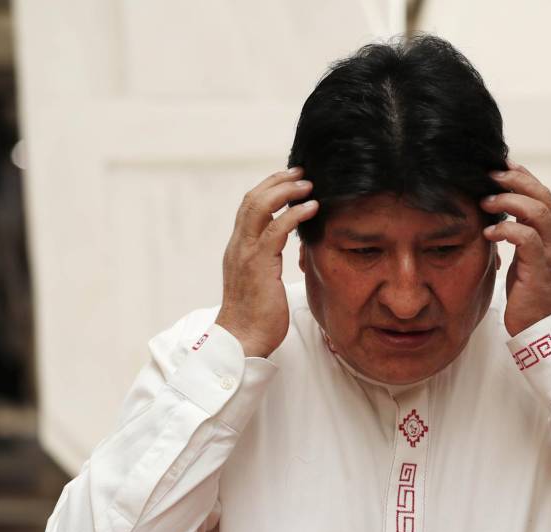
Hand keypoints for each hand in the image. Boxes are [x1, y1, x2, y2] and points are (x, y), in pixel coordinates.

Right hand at [215, 167, 318, 356]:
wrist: (242, 340)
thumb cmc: (255, 318)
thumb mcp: (262, 282)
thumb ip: (268, 263)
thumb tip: (285, 254)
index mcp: (238, 249)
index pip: (249, 208)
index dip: (268, 189)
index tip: (289, 180)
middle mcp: (238, 246)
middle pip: (252, 199)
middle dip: (277, 181)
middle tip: (300, 172)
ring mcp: (246, 253)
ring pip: (260, 207)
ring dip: (286, 191)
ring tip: (308, 185)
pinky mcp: (259, 264)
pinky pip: (276, 229)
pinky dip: (295, 214)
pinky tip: (312, 208)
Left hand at [479, 160, 550, 336]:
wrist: (545, 331)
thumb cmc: (530, 298)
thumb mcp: (524, 262)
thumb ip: (518, 240)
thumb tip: (496, 220)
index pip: (543, 196)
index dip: (524, 177)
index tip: (501, 166)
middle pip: (543, 196)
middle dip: (516, 180)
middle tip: (490, 176)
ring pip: (539, 212)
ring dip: (511, 201)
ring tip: (487, 201)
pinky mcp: (541, 269)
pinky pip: (527, 239)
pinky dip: (507, 230)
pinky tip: (489, 232)